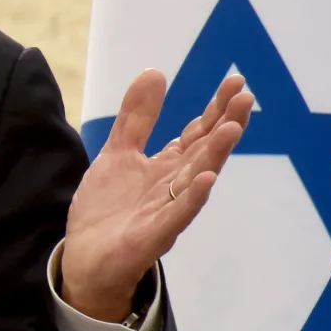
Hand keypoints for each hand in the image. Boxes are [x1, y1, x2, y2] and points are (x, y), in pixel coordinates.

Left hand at [61, 69, 251, 321]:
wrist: (85, 259)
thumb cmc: (108, 208)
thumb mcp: (119, 153)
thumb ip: (137, 118)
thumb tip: (156, 71)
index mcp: (166, 167)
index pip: (197, 133)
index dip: (215, 108)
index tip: (236, 81)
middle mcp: (174, 187)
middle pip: (205, 151)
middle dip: (224, 124)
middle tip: (245, 96)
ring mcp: (166, 211)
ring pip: (196, 180)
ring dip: (215, 155)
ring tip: (231, 128)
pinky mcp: (152, 236)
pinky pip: (176, 216)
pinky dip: (191, 198)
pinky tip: (206, 180)